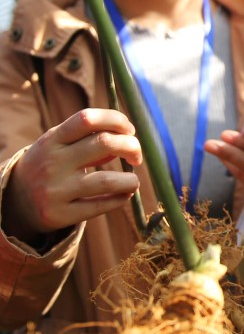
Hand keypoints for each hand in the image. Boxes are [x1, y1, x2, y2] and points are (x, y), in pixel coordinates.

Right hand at [4, 109, 141, 243]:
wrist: (17, 201)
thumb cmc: (51, 165)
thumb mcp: (59, 146)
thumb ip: (89, 140)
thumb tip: (127, 141)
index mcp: (53, 139)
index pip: (87, 118)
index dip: (116, 120)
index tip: (130, 130)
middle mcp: (53, 162)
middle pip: (104, 143)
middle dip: (131, 146)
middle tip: (136, 156)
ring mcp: (56, 190)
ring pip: (106, 180)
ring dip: (130, 180)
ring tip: (133, 181)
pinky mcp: (60, 214)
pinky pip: (99, 206)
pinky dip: (119, 199)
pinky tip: (125, 195)